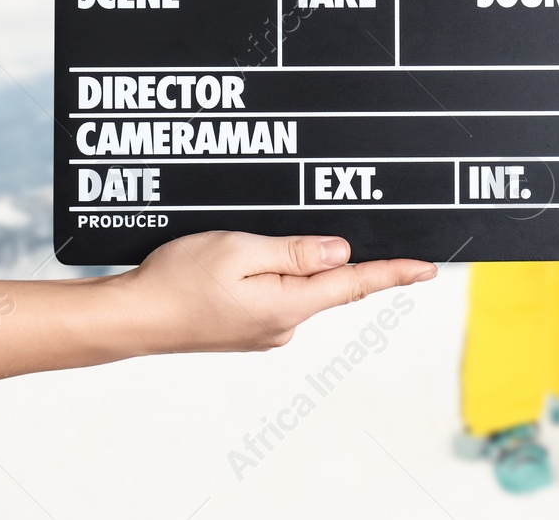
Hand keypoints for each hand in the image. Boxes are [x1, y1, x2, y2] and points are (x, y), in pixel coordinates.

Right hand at [118, 231, 435, 353]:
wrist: (129, 319)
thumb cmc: (176, 281)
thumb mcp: (240, 251)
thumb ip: (295, 252)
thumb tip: (341, 252)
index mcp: (288, 305)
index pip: (356, 284)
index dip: (395, 272)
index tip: (429, 268)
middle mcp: (284, 325)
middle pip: (331, 283)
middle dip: (343, 258)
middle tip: (349, 228)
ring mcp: (265, 331)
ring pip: (301, 288)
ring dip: (300, 264)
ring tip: (267, 242)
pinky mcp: (247, 329)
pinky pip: (278, 296)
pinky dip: (278, 275)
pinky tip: (254, 260)